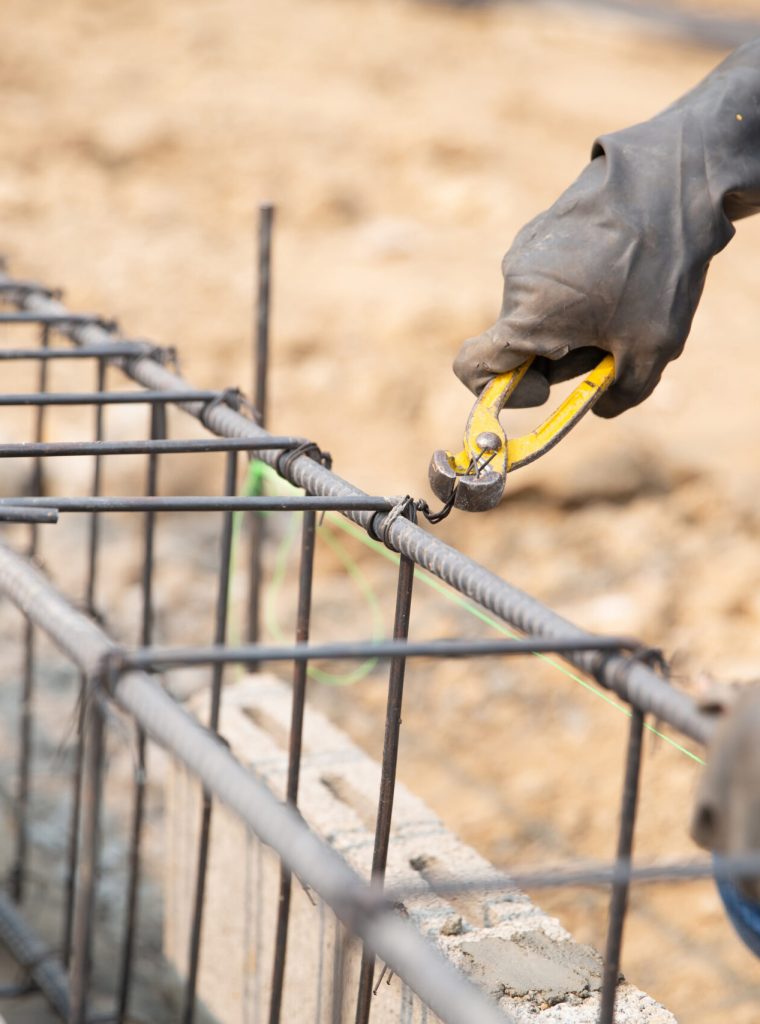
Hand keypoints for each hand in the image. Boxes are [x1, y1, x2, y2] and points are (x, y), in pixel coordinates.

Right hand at [455, 39, 759, 416]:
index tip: (543, 390)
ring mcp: (525, 251)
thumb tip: (600, 407)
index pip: (473, 368)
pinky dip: (574, 291)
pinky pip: (547, 279)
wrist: (671, 180)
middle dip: (556, 356)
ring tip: (621, 301)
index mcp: (527, 317)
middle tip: (608, 345)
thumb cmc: (658, 270)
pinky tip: (618, 272)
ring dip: (568, 323)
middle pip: (518, 343)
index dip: (500, 392)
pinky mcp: (541, 229)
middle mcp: (514, 283)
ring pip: (535, 311)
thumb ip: (619, 395)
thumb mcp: (652, 350)